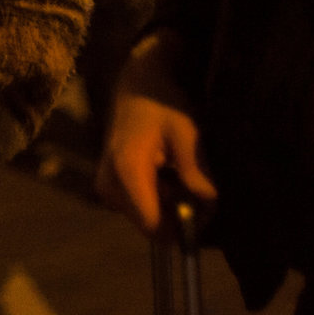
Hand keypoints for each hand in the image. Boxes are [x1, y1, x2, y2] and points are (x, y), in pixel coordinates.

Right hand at [96, 32, 217, 233]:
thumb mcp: (186, 131)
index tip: (204, 208)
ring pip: (146, 220)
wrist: (135, 88)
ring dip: (169, 207)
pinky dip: (159, 200)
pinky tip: (166, 177)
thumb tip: (208, 203)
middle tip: (199, 191)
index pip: (153, 225)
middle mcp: (109, 186)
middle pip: (151, 226)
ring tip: (182, 178)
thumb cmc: (162, 105)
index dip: (182, 225)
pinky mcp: (108, 188)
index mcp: (126, 172)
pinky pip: (139, 209)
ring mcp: (105, 189)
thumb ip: (196, 169)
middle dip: (178, 216)